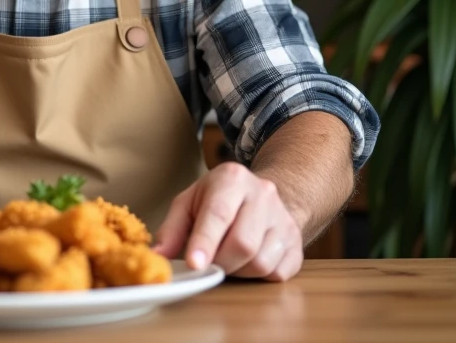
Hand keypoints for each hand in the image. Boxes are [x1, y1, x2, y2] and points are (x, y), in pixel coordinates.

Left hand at [153, 162, 304, 281]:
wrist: (260, 196)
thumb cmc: (217, 201)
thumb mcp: (189, 203)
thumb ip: (172, 228)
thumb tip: (158, 256)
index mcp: (232, 178)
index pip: (219, 213)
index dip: (205, 242)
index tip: (194, 264)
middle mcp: (263, 194)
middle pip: (243, 243)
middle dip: (221, 262)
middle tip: (209, 262)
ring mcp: (284, 218)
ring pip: (261, 262)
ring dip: (238, 271)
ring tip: (228, 258)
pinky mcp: (297, 242)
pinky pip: (278, 273)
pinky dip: (258, 277)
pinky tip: (248, 262)